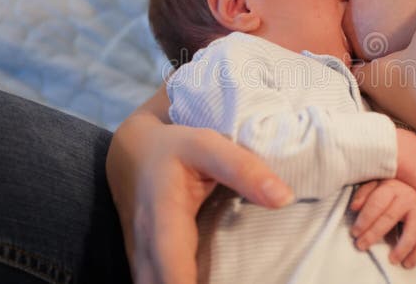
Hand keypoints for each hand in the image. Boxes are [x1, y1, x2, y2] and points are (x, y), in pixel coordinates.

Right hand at [106, 95, 292, 283]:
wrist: (131, 152)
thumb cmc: (174, 148)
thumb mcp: (207, 145)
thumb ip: (244, 169)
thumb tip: (284, 199)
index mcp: (162, 218)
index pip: (174, 271)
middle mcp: (146, 247)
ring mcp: (142, 261)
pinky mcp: (145, 267)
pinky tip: (211, 283)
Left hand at [349, 179, 415, 268]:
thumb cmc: (390, 188)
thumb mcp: (375, 184)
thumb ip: (363, 194)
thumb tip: (354, 207)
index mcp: (392, 187)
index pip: (376, 203)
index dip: (365, 218)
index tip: (355, 232)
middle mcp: (408, 197)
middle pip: (390, 217)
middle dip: (374, 233)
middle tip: (361, 246)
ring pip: (412, 231)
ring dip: (402, 248)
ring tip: (391, 260)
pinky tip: (407, 263)